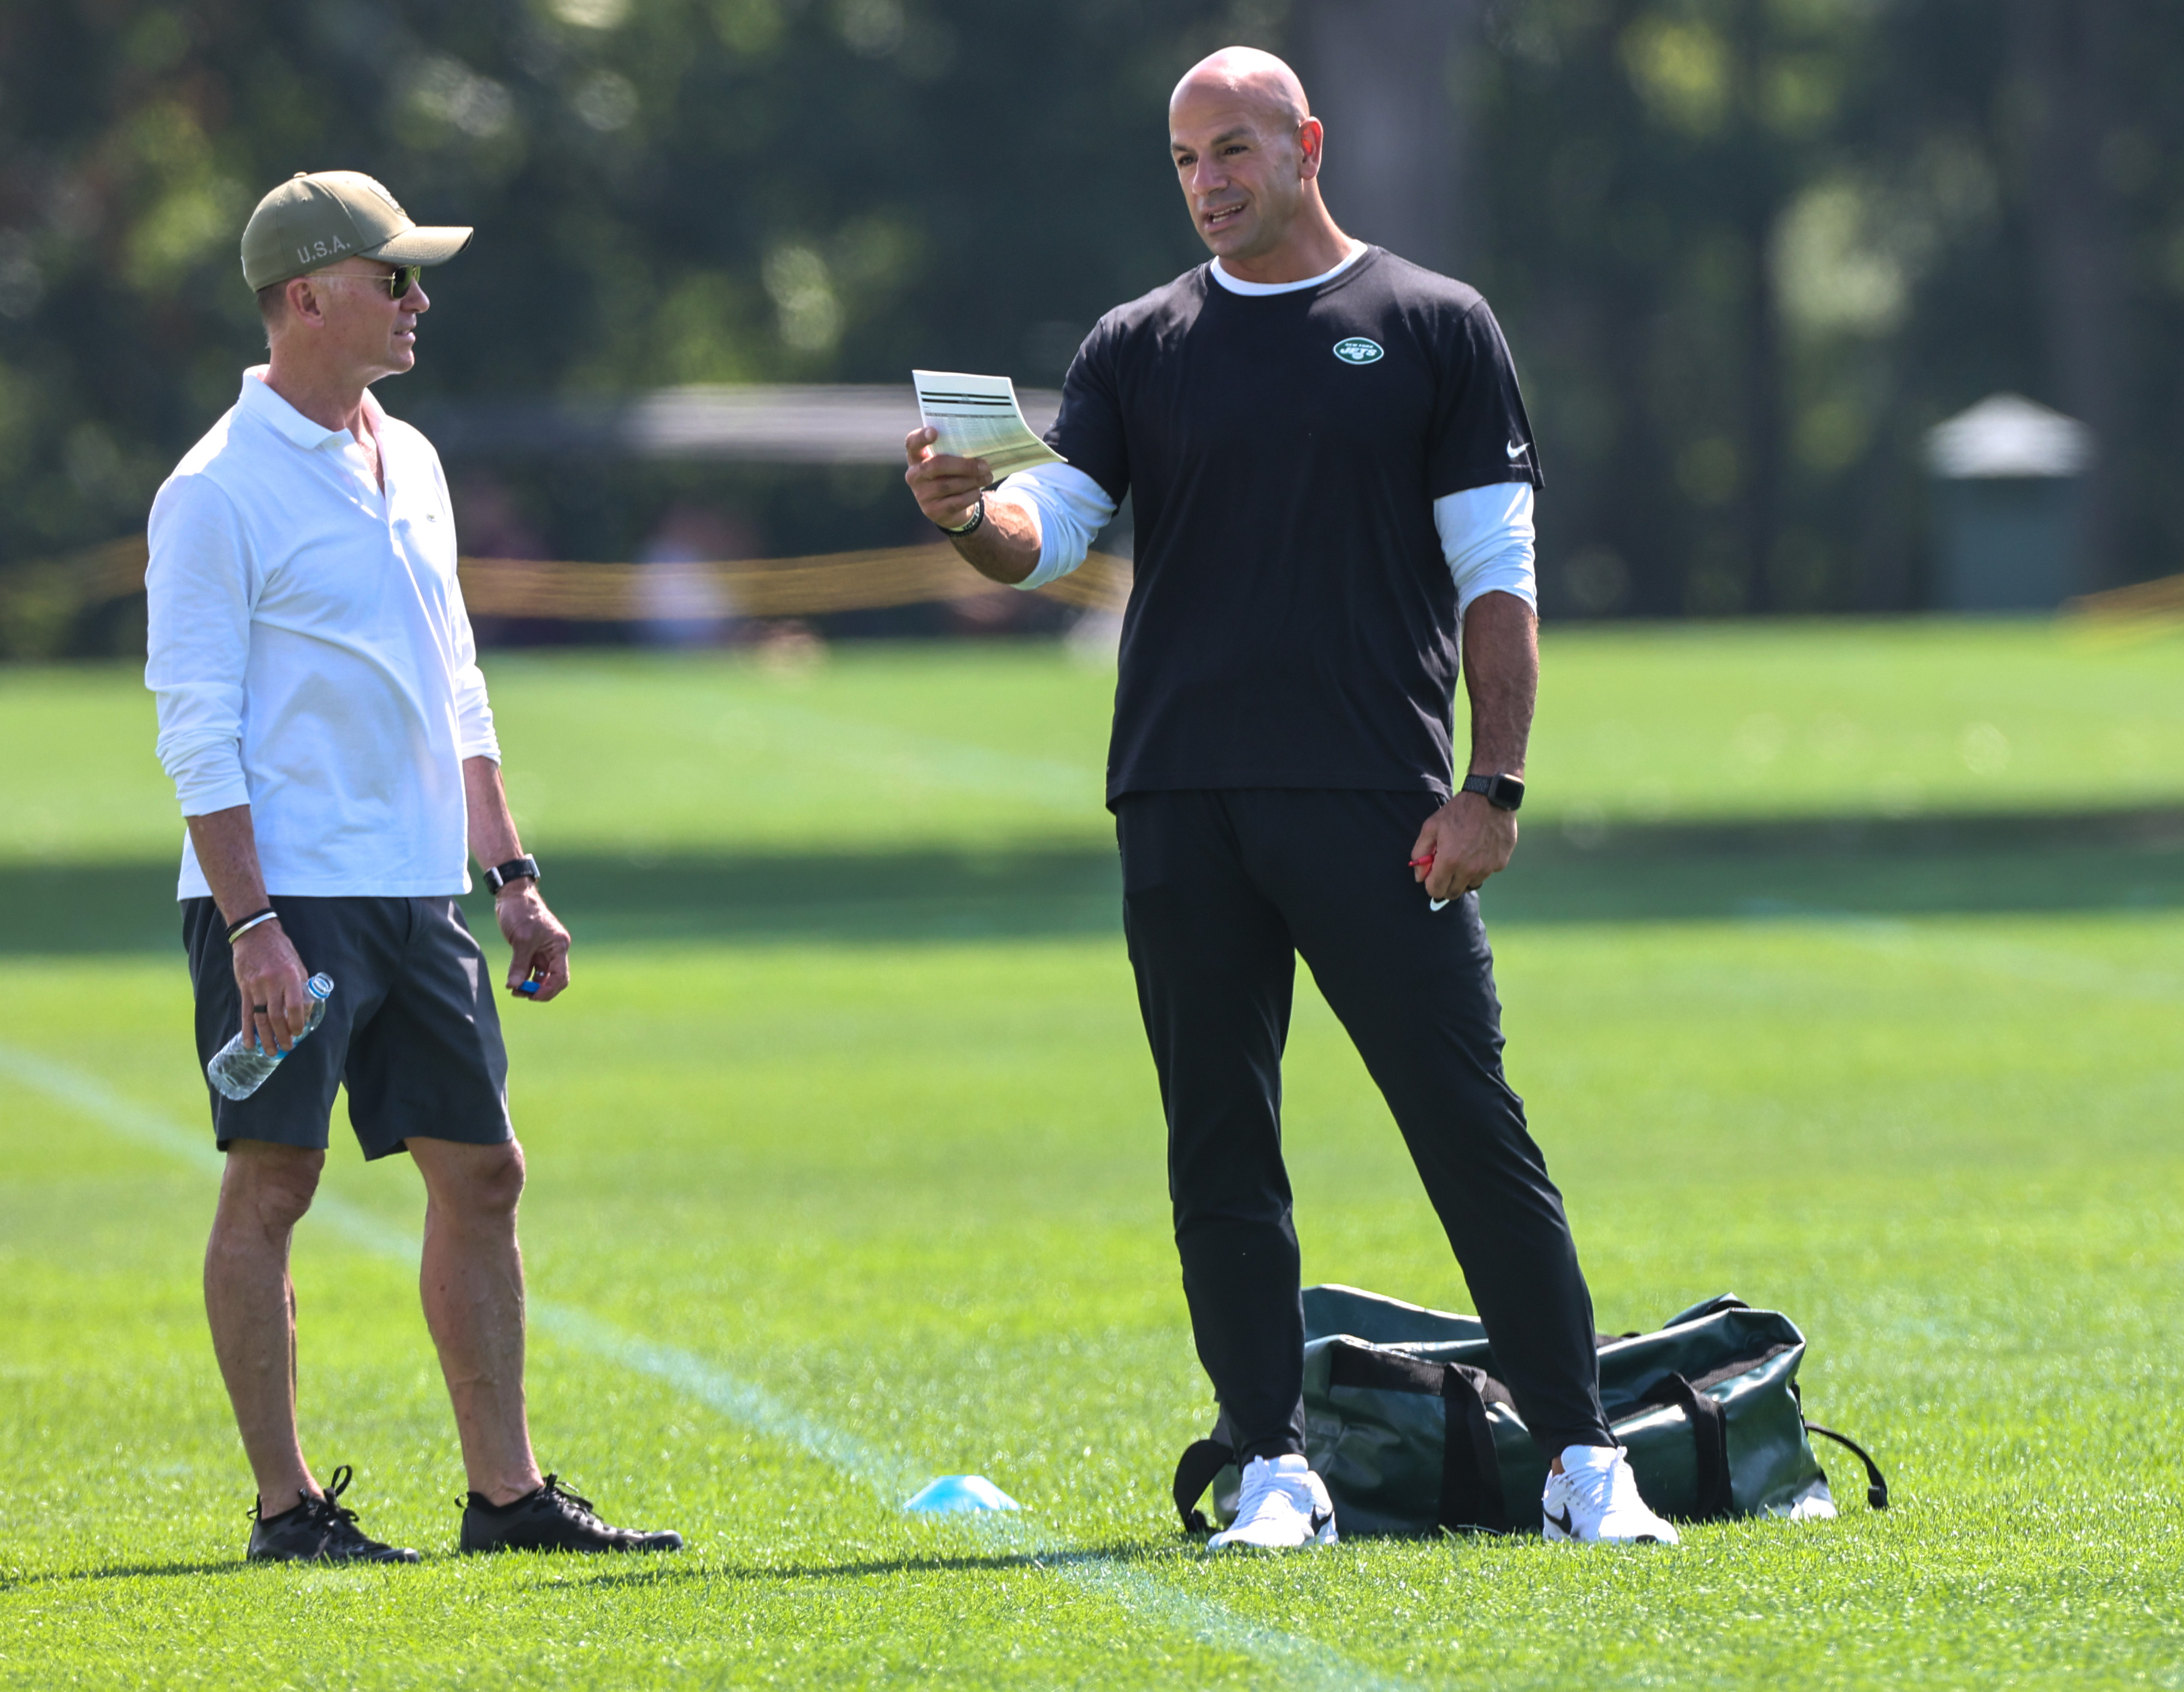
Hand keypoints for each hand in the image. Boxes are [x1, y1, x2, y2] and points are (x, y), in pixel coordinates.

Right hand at [231, 922, 311, 1052]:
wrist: (255, 934)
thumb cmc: (281, 950)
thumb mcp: (298, 965)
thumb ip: (302, 988)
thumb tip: (306, 1013)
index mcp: (290, 976)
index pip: (294, 1006)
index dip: (297, 1022)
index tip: (299, 1033)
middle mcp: (272, 983)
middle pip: (276, 1016)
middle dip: (282, 1035)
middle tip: (287, 1048)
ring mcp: (256, 987)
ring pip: (261, 1018)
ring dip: (266, 1038)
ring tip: (271, 1051)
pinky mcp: (244, 989)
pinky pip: (246, 1013)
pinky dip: (248, 1030)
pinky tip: (250, 1043)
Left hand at [496, 884, 570, 1001]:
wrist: (514, 895)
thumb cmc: (521, 913)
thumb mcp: (521, 940)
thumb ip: (519, 965)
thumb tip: (514, 986)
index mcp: (559, 946)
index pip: (560, 975)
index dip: (548, 990)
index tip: (532, 997)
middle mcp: (555, 949)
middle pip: (554, 978)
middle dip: (540, 990)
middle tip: (522, 995)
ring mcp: (545, 950)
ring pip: (542, 975)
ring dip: (531, 985)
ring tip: (515, 990)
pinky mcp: (533, 948)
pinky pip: (533, 968)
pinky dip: (525, 977)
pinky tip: (514, 981)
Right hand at [903, 427, 990, 528]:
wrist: (950, 508)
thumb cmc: (951, 476)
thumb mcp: (948, 462)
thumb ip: (954, 451)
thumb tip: (979, 446)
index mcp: (916, 457)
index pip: (912, 443)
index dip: (921, 437)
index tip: (934, 432)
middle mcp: (914, 475)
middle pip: (937, 465)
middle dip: (964, 465)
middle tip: (984, 465)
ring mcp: (921, 494)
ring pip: (949, 485)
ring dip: (972, 480)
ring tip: (987, 477)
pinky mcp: (932, 511)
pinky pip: (955, 501)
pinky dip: (971, 495)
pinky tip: (978, 491)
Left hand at [1409, 793, 1517, 901]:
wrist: (1490, 798)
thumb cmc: (1458, 811)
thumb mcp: (1431, 827)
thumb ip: (1420, 854)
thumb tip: (1419, 876)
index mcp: (1450, 861)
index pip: (1436, 891)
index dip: (1431, 886)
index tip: (1432, 877)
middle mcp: (1470, 869)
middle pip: (1453, 893)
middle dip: (1446, 885)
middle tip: (1446, 869)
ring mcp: (1487, 868)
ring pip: (1471, 885)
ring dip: (1464, 877)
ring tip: (1464, 857)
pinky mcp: (1501, 863)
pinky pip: (1487, 873)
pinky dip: (1481, 867)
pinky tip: (1480, 850)